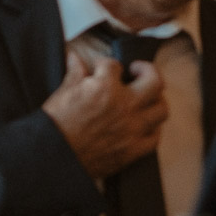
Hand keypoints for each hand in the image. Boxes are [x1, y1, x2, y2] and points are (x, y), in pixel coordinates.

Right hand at [42, 51, 167, 180]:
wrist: (53, 158)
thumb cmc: (56, 125)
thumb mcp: (64, 92)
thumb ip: (75, 72)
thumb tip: (75, 57)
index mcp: (106, 87)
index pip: (114, 65)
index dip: (105, 64)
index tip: (100, 68)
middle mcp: (125, 106)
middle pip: (155, 81)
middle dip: (147, 70)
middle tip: (137, 71)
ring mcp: (132, 129)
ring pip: (162, 109)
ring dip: (155, 100)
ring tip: (145, 98)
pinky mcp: (132, 150)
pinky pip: (155, 138)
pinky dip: (151, 129)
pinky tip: (143, 125)